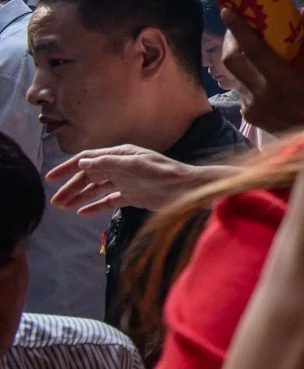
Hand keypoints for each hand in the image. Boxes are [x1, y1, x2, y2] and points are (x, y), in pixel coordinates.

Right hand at [46, 146, 212, 215]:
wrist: (188, 190)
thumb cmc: (164, 174)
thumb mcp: (135, 166)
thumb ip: (108, 163)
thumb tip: (82, 162)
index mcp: (121, 155)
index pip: (88, 159)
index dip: (68, 167)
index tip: (51, 178)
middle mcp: (121, 167)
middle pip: (90, 176)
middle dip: (71, 187)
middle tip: (55, 202)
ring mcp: (126, 182)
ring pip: (97, 189)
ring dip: (80, 197)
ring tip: (63, 208)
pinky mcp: (133, 196)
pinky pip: (109, 200)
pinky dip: (95, 206)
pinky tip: (82, 213)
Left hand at [222, 6, 303, 133]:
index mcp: (283, 81)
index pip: (253, 50)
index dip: (238, 29)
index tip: (227, 10)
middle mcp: (262, 95)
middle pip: (232, 60)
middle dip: (230, 40)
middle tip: (236, 27)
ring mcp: (253, 107)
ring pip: (236, 75)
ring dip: (240, 60)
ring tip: (252, 52)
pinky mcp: (249, 115)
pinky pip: (242, 90)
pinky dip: (249, 79)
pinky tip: (263, 79)